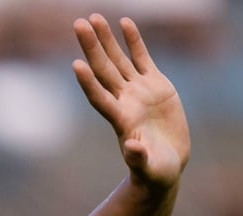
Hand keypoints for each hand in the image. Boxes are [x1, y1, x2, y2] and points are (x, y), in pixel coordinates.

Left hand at [73, 14, 190, 190]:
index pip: (99, 97)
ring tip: (94, 17)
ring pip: (118, 59)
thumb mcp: (149, 168)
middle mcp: (124, 101)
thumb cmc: (155, 172)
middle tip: (78, 23)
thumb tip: (131, 148)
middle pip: (103, 70)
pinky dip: (134, 41)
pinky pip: (142, 58)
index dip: (88, 82)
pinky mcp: (155, 85)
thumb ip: (139, 157)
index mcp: (121, 120)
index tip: (76, 65)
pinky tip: (124, 22)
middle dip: (92, 47)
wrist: (166, 164)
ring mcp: (138, 91)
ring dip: (106, 39)